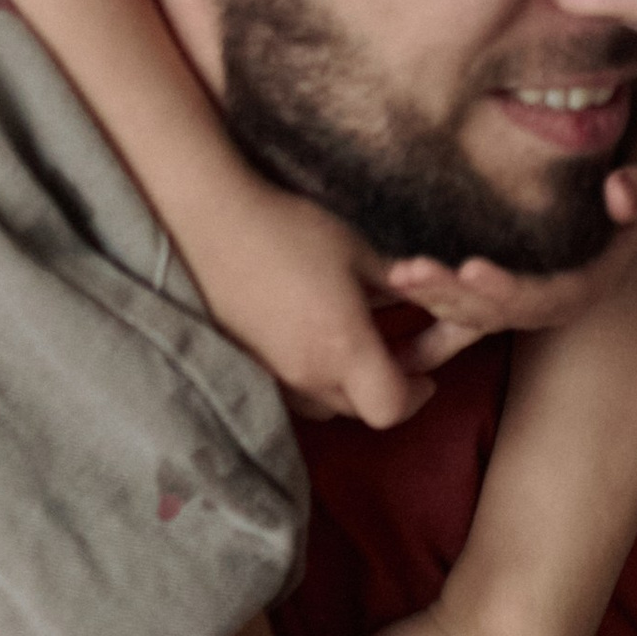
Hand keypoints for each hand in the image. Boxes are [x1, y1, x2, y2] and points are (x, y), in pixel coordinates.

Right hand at [198, 180, 429, 428]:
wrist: (209, 225)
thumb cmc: (290, 231)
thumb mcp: (358, 254)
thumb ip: (398, 288)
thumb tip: (427, 302)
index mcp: (343, 348)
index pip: (391, 408)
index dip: (415, 395)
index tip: (426, 374)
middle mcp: (308, 375)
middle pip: (362, 410)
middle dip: (387, 387)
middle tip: (398, 350)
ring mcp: (273, 377)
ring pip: (327, 405)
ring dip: (350, 385)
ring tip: (356, 344)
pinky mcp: (248, 368)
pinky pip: (295, 392)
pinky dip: (316, 377)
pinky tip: (315, 339)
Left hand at [381, 49, 636, 370]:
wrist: (616, 202)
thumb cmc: (624, 187)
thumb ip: (636, 190)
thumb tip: (621, 191)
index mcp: (582, 288)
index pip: (541, 298)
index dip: (506, 288)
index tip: (471, 267)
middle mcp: (549, 308)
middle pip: (494, 312)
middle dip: (450, 293)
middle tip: (409, 271)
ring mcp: (521, 307)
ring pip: (470, 316)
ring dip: (432, 300)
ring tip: (395, 276)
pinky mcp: (499, 301)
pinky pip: (461, 326)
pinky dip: (430, 333)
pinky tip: (399, 350)